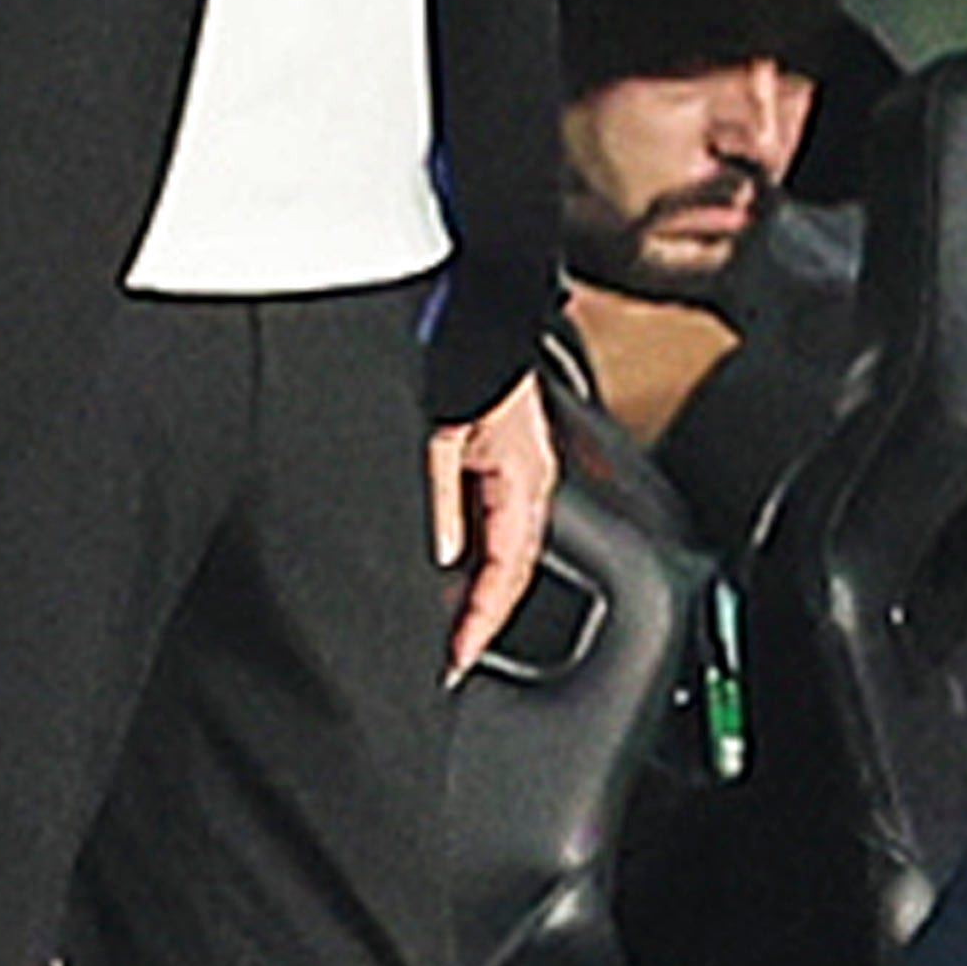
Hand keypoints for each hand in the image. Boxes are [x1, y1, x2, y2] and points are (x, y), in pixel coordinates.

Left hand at [429, 370, 554, 683]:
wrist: (471, 307)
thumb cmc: (464, 353)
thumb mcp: (440, 435)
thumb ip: (439, 499)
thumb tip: (438, 556)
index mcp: (527, 479)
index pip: (508, 572)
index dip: (480, 621)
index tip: (455, 658)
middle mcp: (528, 477)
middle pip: (508, 567)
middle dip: (477, 613)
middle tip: (446, 652)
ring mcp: (514, 465)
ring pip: (498, 546)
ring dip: (471, 584)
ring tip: (438, 619)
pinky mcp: (495, 451)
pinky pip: (487, 518)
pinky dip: (466, 549)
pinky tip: (439, 561)